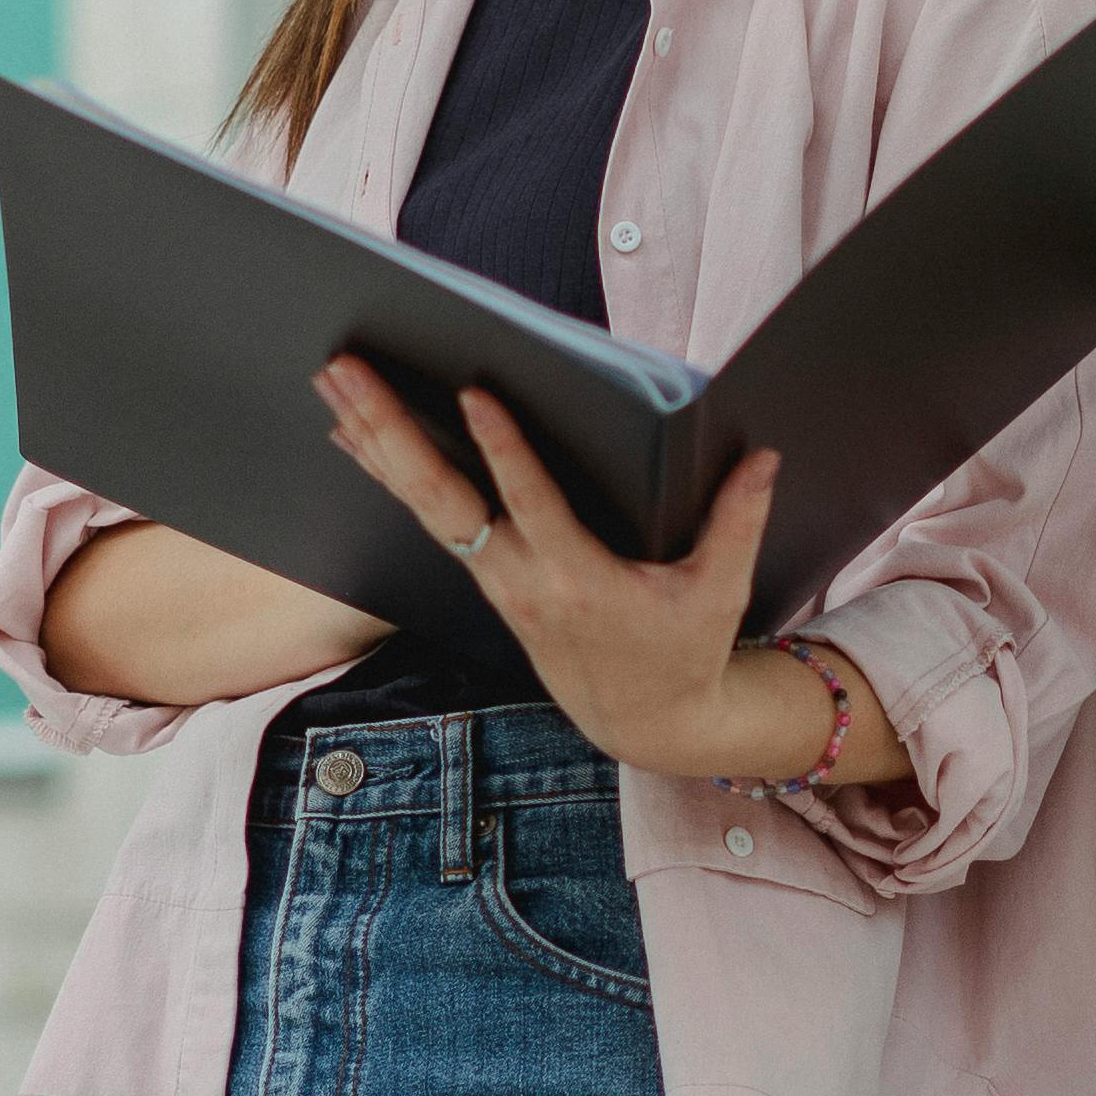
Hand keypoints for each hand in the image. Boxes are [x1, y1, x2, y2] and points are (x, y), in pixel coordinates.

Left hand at [312, 360, 894, 785]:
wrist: (645, 724)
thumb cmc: (686, 651)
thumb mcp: (719, 593)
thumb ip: (739, 522)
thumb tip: (763, 456)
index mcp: (580, 582)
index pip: (534, 505)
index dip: (504, 450)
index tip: (474, 392)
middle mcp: (522, 581)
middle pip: (441, 498)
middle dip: (390, 431)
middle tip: (346, 371)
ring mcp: (496, 581)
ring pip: (421, 504)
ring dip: (372, 442)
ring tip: (331, 382)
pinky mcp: (488, 580)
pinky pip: (427, 518)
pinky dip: (388, 473)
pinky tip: (351, 435)